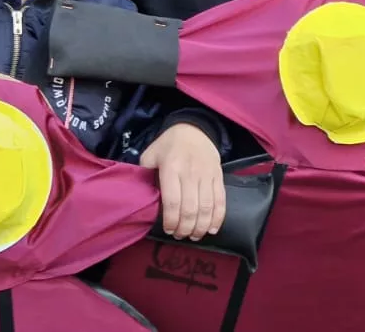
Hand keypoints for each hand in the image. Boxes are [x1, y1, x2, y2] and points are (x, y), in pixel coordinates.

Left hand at [140, 122, 225, 240]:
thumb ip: (145, 175)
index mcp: (171, 168)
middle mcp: (190, 172)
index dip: (171, 221)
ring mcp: (207, 174)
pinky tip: (212, 229)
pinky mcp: (219, 176)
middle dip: (185, 228)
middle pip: (190, 208)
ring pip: (207, 207)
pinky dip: (218, 218)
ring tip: (194, 235)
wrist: (194, 129)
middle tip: (180, 236)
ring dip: (201, 226)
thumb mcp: (150, 155)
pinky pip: (221, 200)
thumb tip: (143, 199)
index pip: (173, 201)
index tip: (169, 230)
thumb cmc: (168, 145)